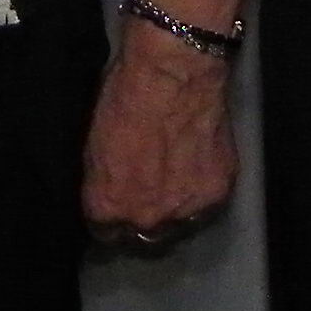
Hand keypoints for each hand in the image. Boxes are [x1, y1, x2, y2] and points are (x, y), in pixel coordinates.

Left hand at [81, 20, 238, 256]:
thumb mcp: (93, 142)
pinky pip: (205, 206)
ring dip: (174, 210)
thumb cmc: (123, 96)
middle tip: (147, 192)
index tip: (117, 204)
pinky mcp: (217, 195)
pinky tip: (196, 167)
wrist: (173, 73)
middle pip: (144, 238)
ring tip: (174, 182)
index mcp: (108, 206)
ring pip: (178, 226)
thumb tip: (108, 192)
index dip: (112, 218)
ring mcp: (184, 212)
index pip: (106, 235)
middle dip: (142, 218)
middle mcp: (146, 219)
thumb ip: (102, 180)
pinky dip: (200, 191)